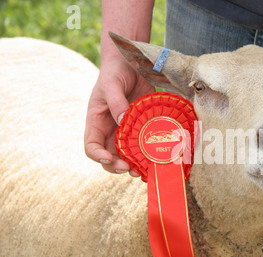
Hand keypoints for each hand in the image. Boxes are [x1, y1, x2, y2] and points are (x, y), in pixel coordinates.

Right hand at [84, 57, 154, 174]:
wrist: (132, 63)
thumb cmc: (115, 72)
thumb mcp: (112, 85)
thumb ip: (116, 103)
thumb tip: (122, 122)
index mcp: (96, 122)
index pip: (91, 146)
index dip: (98, 156)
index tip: (109, 158)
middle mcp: (109, 131)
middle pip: (108, 157)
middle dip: (117, 166)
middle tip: (130, 168)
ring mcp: (125, 131)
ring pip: (126, 155)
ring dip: (133, 165)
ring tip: (143, 169)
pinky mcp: (141, 128)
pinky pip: (142, 145)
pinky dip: (146, 154)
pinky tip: (155, 158)